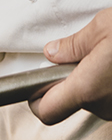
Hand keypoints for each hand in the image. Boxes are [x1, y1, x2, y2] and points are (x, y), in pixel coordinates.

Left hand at [30, 8, 111, 123]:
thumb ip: (74, 45)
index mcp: (88, 87)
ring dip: (102, 86)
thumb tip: (53, 52)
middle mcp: (108, 107)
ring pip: (103, 103)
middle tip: (85, 58)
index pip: (47, 112)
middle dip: (76, 84)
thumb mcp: (104, 27)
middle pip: (78, 105)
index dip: (36, 101)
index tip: (34, 89)